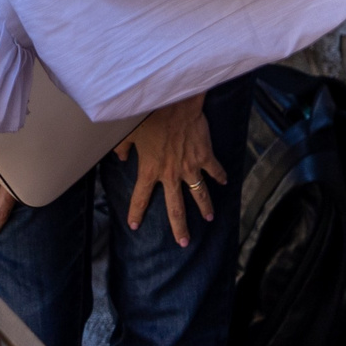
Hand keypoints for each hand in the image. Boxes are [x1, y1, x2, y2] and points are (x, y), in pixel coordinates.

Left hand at [113, 93, 227, 244]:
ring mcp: (190, 166)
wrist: (174, 102)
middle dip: (179, 227)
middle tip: (183, 242)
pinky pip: (215, 170)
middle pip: (175, 208)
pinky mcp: (204, 155)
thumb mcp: (128, 132)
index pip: (140, 197)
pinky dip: (220, 177)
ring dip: (205, 207)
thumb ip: (122, 149)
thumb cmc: (148, 115)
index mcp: (150, 170)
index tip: (134, 225)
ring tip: (208, 218)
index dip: (136, 212)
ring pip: (199, 193)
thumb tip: (120, 158)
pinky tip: (224, 183)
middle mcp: (170, 173)